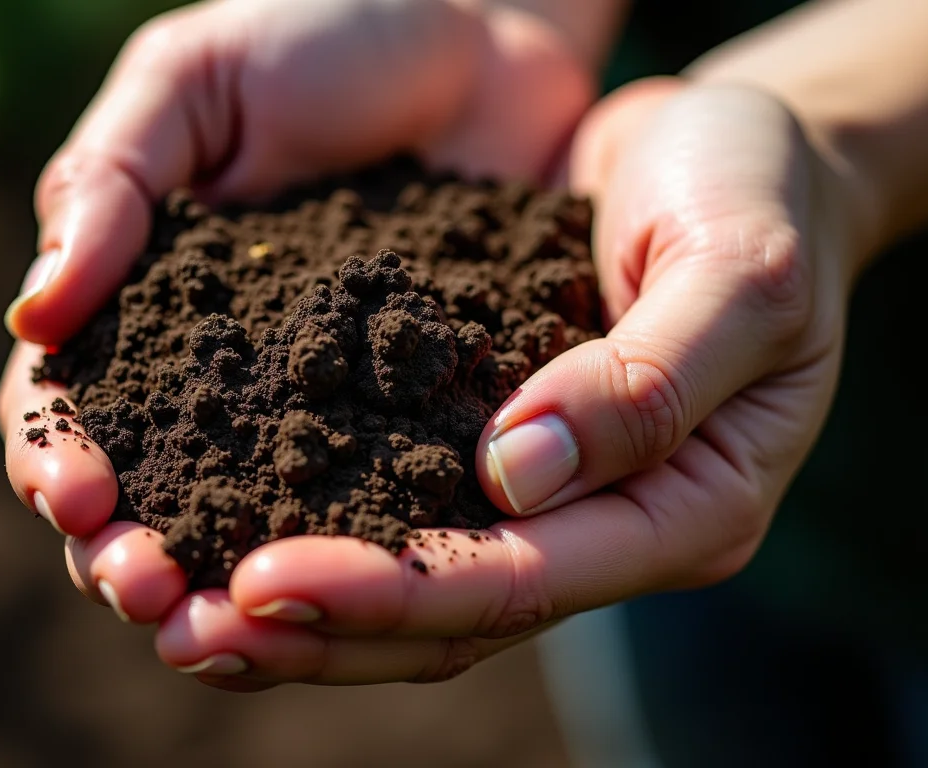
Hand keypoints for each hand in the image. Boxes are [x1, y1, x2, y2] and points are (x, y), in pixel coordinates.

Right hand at [0, 1, 596, 621]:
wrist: (479, 28)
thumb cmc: (319, 35)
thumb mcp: (192, 83)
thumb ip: (106, 183)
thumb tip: (32, 313)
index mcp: (137, 308)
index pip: (63, 407)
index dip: (56, 457)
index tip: (77, 492)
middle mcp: (216, 379)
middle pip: (146, 494)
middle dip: (130, 551)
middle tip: (146, 588)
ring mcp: (313, 408)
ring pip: (245, 525)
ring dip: (222, 584)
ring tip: (220, 626)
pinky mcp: (410, 419)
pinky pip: (371, 500)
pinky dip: (348, 555)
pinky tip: (348, 591)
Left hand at [149, 80, 863, 689]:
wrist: (731, 149)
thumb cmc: (757, 196)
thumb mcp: (736, 270)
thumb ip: (649, 380)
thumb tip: (518, 477)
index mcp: (681, 510)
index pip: (520, 582)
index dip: (391, 591)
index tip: (262, 579)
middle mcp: (601, 526)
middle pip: (448, 617)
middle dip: (314, 629)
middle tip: (181, 625)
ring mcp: (544, 496)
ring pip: (408, 584)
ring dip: (294, 606)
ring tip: (170, 606)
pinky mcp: (484, 444)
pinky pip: (392, 504)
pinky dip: (307, 521)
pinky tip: (217, 517)